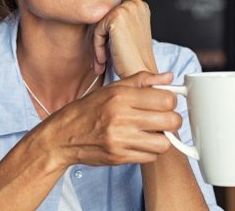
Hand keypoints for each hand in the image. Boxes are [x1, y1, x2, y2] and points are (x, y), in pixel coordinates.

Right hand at [47, 71, 180, 166]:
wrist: (63, 135)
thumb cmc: (88, 110)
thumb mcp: (111, 88)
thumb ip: (141, 81)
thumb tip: (168, 77)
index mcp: (120, 96)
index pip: (166, 99)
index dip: (170, 101)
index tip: (164, 103)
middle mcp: (120, 117)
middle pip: (170, 120)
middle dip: (171, 119)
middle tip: (161, 118)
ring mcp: (120, 139)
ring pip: (164, 142)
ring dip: (161, 138)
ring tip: (150, 132)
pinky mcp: (119, 157)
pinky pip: (150, 157)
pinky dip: (149, 151)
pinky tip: (138, 142)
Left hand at [93, 0, 157, 77]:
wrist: (141, 72)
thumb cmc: (134, 58)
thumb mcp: (128, 33)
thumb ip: (118, 22)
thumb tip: (97, 15)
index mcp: (139, 5)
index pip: (111, 17)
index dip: (108, 37)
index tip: (108, 53)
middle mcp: (134, 3)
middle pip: (105, 21)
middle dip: (102, 41)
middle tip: (102, 60)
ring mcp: (126, 9)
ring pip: (99, 27)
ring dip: (98, 46)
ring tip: (102, 62)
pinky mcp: (116, 18)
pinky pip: (97, 32)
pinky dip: (97, 48)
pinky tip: (103, 61)